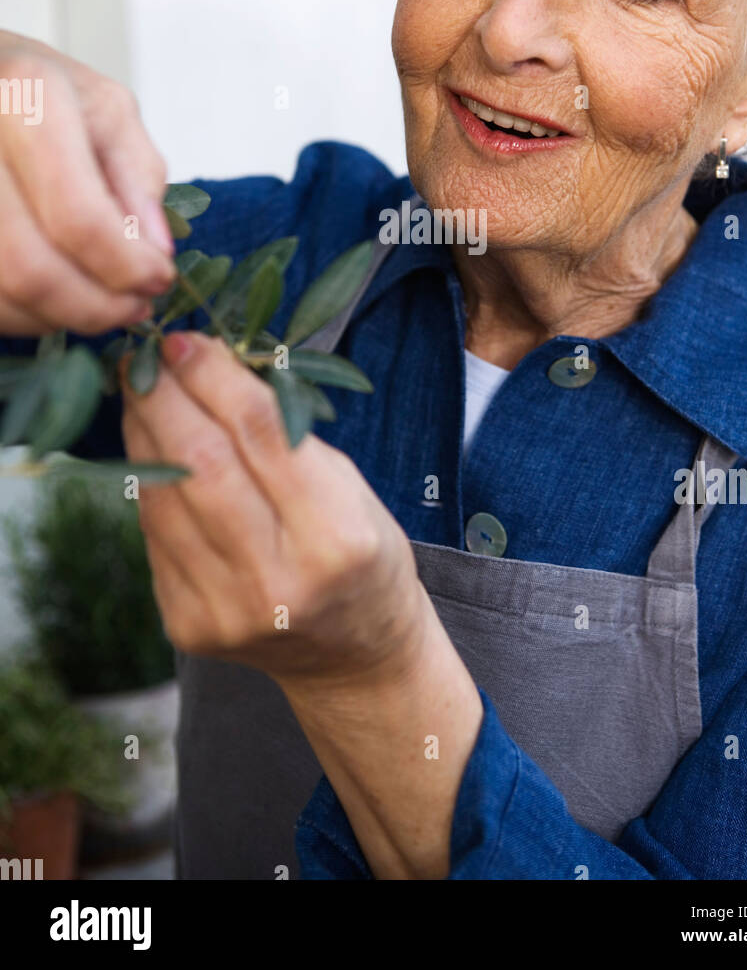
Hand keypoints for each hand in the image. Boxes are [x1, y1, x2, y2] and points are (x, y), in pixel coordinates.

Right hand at [0, 29, 174, 336]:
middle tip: (134, 307)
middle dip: (96, 307)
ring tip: (101, 305)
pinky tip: (54, 299)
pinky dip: (22, 314)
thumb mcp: (103, 108)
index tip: (159, 278)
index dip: (127, 265)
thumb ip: (137, 175)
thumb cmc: (32, 92)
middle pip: (29, 268)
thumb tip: (154, 250)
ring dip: (60, 317)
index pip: (78, 216)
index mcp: (24, 98)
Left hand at [119, 330, 425, 686]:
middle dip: (164, 396)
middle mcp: (278, 579)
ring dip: (143, 433)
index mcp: (336, 535)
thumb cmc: (358, 551)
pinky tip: (150, 451)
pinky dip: (147, 483)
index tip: (186, 338)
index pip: (261, 434)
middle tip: (145, 356)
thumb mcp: (348, 485)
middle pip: (201, 464)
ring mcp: (227, 610)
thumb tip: (205, 362)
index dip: (214, 376)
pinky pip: (154, 534)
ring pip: (164, 497)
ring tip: (142, 394)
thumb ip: (283, 433)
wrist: (352, 655)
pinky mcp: (189, 625)